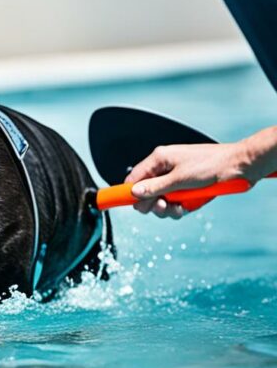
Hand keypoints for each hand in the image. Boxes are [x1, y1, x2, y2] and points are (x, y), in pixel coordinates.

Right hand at [125, 126, 276, 218]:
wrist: (241, 165)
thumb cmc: (213, 165)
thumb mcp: (180, 179)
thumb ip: (156, 187)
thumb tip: (134, 193)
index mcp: (159, 159)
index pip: (133, 178)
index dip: (129, 193)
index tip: (126, 204)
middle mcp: (165, 168)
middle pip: (146, 192)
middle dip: (154, 204)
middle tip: (164, 207)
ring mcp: (176, 178)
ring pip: (161, 200)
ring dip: (169, 208)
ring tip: (180, 208)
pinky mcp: (187, 187)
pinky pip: (176, 202)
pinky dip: (180, 207)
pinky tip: (188, 206)